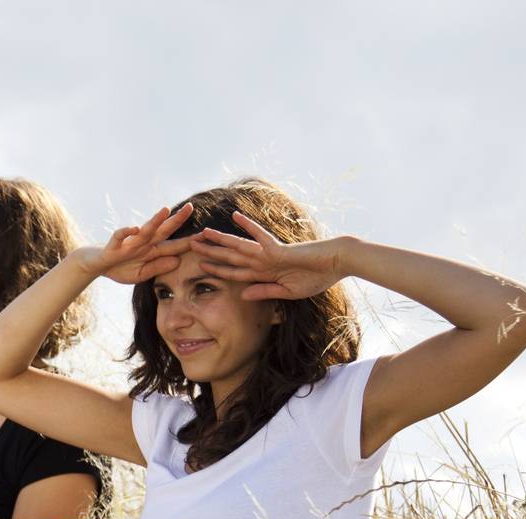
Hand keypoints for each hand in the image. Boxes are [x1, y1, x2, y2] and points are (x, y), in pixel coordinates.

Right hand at [74, 203, 193, 284]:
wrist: (96, 265)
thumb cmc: (120, 268)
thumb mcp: (142, 275)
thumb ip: (158, 268)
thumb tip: (177, 261)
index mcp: (152, 251)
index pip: (174, 244)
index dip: (190, 241)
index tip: (207, 236)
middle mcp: (144, 243)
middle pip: (163, 229)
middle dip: (177, 219)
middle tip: (191, 207)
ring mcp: (129, 242)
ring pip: (144, 229)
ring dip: (154, 220)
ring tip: (165, 211)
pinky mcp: (114, 245)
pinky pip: (121, 236)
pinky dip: (127, 232)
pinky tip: (134, 228)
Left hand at [192, 213, 345, 300]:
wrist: (336, 263)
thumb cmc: (316, 277)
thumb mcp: (287, 292)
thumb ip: (264, 292)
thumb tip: (243, 295)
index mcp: (264, 273)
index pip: (234, 272)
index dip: (217, 269)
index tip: (199, 267)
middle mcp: (262, 261)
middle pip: (230, 257)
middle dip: (210, 253)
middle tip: (189, 246)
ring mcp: (269, 254)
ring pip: (238, 246)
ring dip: (219, 241)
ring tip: (201, 234)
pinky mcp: (278, 248)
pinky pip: (260, 235)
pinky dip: (248, 226)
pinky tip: (236, 216)